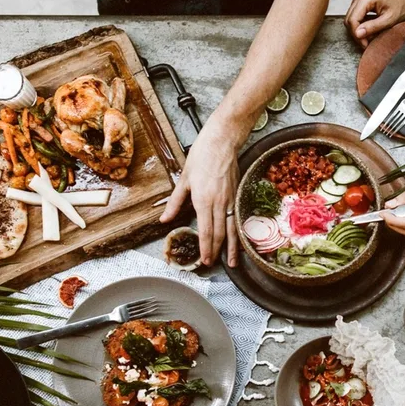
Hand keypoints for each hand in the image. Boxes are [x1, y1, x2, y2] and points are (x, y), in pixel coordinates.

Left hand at [160, 121, 241, 266]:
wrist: (222, 141)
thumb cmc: (202, 155)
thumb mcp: (184, 179)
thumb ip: (175, 202)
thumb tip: (165, 219)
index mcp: (204, 199)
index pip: (206, 230)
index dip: (206, 247)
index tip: (204, 259)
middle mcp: (219, 202)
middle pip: (220, 233)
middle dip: (217, 251)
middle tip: (213, 264)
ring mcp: (231, 199)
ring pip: (232, 228)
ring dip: (233, 247)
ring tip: (233, 261)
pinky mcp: (237, 194)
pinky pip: (238, 218)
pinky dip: (239, 232)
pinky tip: (240, 240)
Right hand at [344, 0, 404, 48]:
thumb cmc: (400, 5)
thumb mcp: (389, 20)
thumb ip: (373, 27)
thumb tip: (358, 34)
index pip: (353, 19)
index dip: (357, 34)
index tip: (364, 44)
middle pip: (349, 19)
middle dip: (356, 33)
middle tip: (366, 43)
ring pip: (350, 18)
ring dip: (357, 30)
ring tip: (368, 36)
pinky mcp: (359, 1)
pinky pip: (354, 16)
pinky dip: (359, 25)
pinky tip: (368, 29)